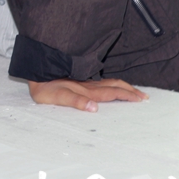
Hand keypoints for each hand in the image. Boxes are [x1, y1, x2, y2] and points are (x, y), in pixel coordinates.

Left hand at [27, 78, 148, 111]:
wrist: (34, 70)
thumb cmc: (43, 87)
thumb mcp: (56, 96)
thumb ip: (75, 101)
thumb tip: (94, 107)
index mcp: (86, 91)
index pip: (112, 93)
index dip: (127, 95)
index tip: (141, 99)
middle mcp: (88, 85)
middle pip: (114, 86)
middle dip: (130, 90)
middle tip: (144, 96)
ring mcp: (83, 81)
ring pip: (109, 82)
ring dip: (123, 86)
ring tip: (134, 91)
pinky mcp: (77, 79)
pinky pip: (100, 82)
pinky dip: (112, 84)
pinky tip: (111, 86)